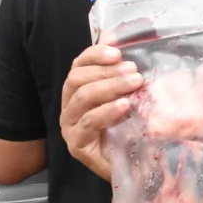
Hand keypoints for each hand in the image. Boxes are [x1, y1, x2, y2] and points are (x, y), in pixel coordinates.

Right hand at [59, 45, 143, 183]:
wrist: (133, 168)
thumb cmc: (127, 130)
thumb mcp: (126, 95)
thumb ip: (117, 69)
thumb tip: (113, 34)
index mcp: (76, 92)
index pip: (78, 66)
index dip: (95, 55)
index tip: (118, 52)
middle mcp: (68, 108)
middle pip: (77, 80)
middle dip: (106, 72)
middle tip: (134, 72)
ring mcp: (70, 127)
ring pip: (82, 98)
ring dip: (109, 87)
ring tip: (134, 84)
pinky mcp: (77, 146)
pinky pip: (88, 123)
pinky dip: (106, 112)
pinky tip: (124, 106)